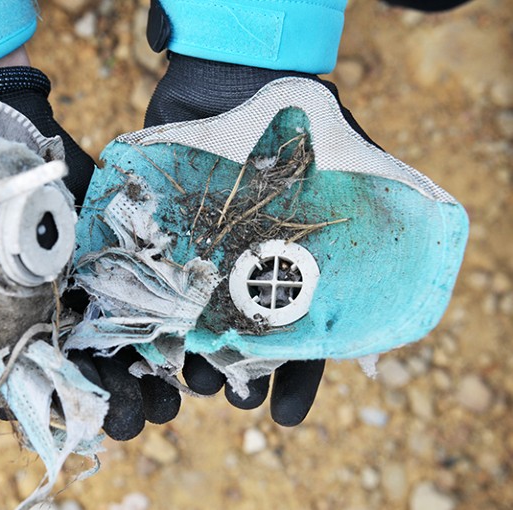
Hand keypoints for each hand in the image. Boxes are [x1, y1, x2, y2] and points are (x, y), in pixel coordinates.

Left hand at [73, 52, 464, 430]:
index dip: (294, 378)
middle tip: (227, 394)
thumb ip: (370, 202)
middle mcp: (245, 272)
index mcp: (294, 271)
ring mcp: (199, 258)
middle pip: (241, 340)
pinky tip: (141, 342)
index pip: (300, 337)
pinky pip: (147, 284)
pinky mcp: (158, 238)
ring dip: (189, 355)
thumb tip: (415, 237)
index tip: (283, 416)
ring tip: (186, 380)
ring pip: (193, 321)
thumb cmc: (293, 121)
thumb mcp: (345, 158)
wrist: (228, 78)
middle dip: (236, 373)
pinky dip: (142, 314)